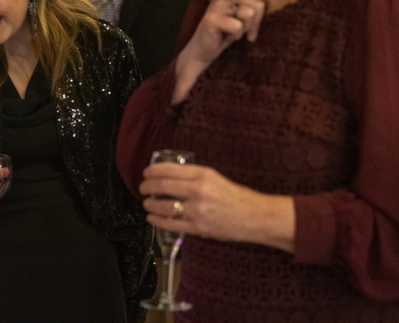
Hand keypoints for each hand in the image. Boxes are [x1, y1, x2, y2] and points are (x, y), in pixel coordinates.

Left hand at [139, 162, 294, 251]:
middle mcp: (198, 191)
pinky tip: (152, 217)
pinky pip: (171, 224)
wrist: (255, 217)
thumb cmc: (237, 196)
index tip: (146, 173)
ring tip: (147, 203)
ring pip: (163, 206)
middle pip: (162, 186)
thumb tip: (169, 175)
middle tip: (143, 188)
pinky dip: (157, 220)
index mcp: (203, 175)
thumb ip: (194, 176)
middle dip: (147, 186)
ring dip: (150, 204)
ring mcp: (197, 211)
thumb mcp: (215, 178)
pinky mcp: (198, 228)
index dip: (153, 171)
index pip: (169, 169)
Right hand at [185, 0, 265, 67]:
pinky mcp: (212, 18)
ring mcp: (217, 6)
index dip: (259, 17)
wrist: (203, 51)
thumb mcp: (243, 21)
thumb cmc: (224, 35)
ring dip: (243, 29)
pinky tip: (226, 37)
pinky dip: (235, 35)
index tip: (252, 30)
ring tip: (233, 33)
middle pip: (256, 5)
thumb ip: (253, 11)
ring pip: (248, 14)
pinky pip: (237, 26)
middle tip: (243, 33)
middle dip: (253, 23)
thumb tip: (269, 6)